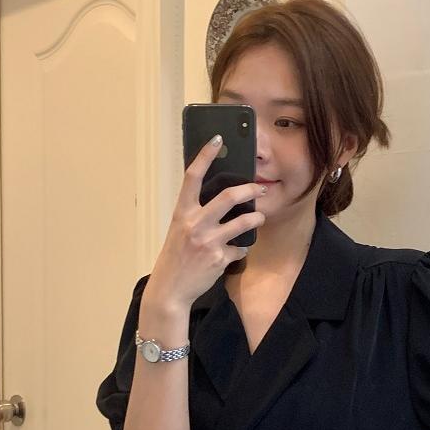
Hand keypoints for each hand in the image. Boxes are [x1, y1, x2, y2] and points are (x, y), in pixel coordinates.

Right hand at [146, 140, 265, 316]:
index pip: (193, 176)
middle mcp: (195, 224)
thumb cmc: (175, 256)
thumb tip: (220, 197)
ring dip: (256, 218)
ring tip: (260, 217)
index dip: (205, 155)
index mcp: (182, 212)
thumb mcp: (179, 229)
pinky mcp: (219, 259)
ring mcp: (208, 242)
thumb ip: (195, 213)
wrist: (170, 290)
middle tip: (260, 188)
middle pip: (228, 197)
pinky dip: (241, 247)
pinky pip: (239, 248)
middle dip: (250, 189)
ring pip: (242, 222)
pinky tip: (238, 249)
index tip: (217, 139)